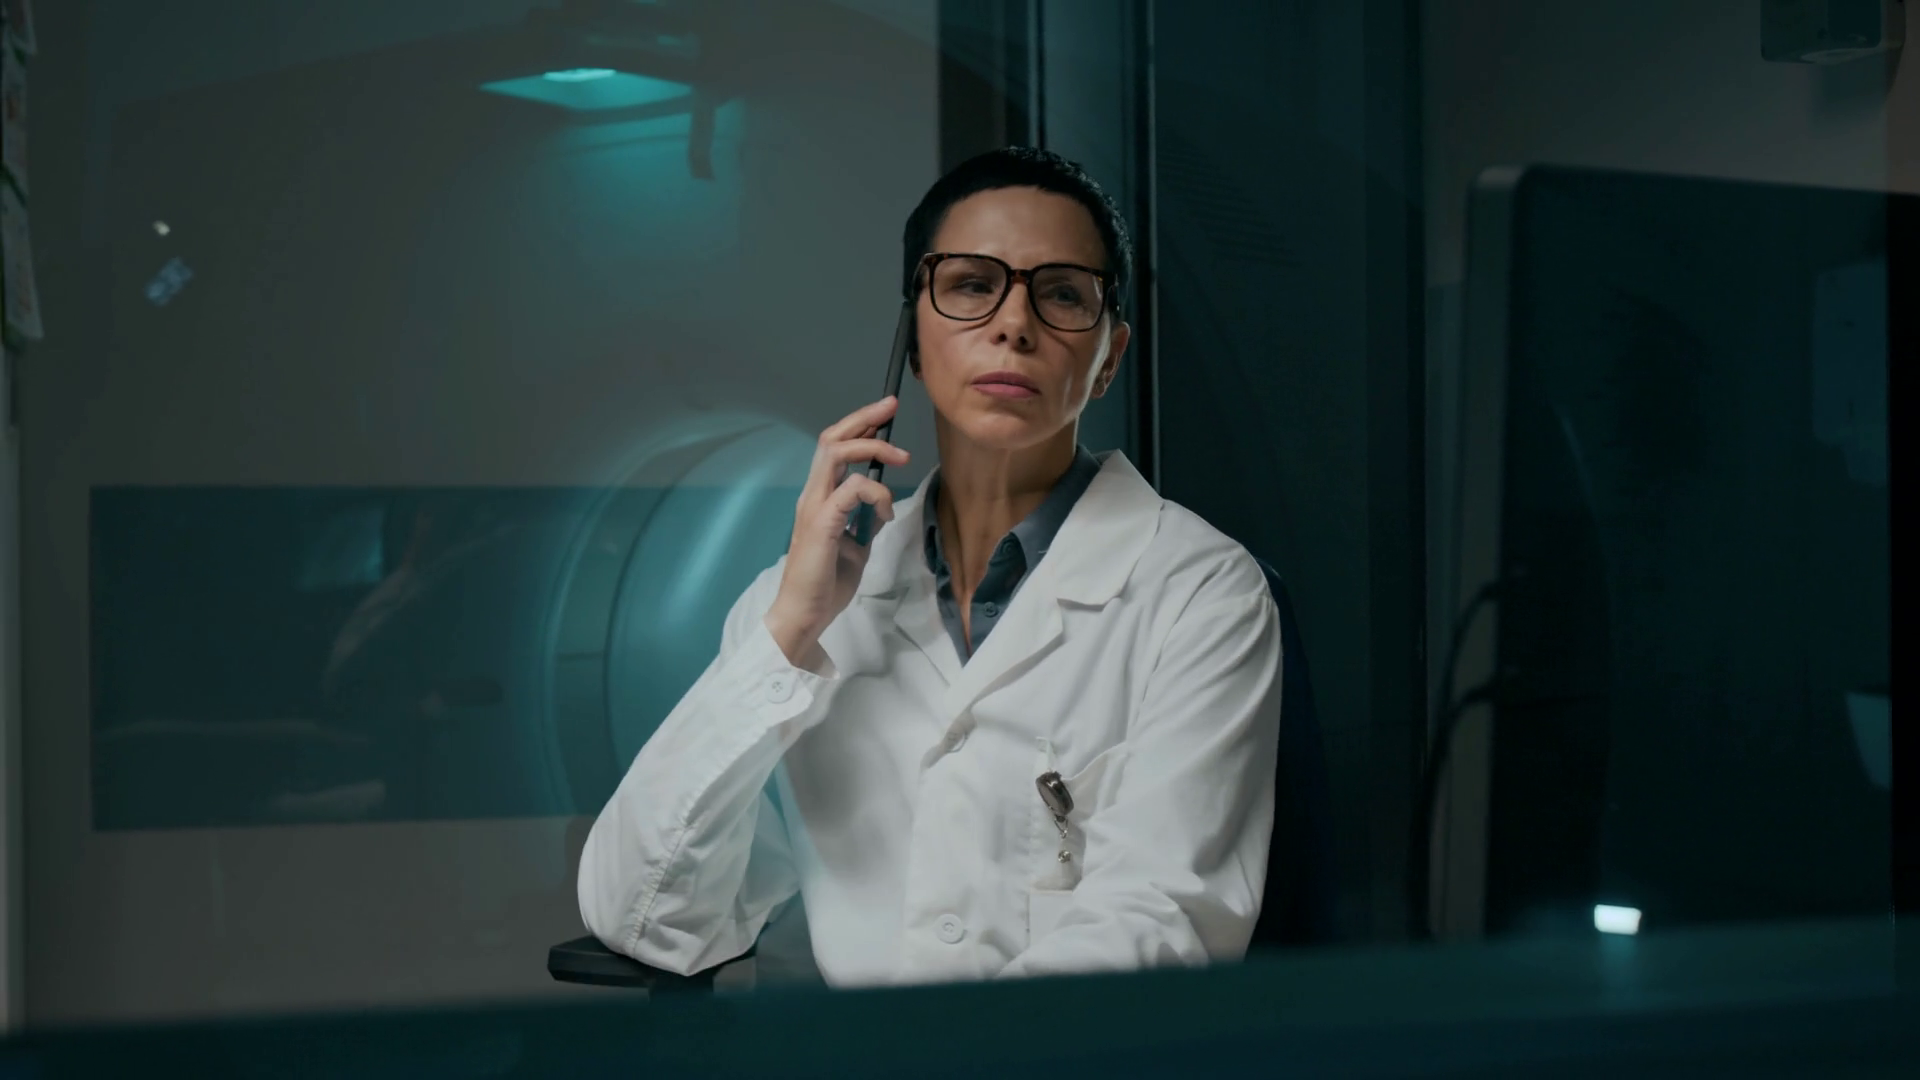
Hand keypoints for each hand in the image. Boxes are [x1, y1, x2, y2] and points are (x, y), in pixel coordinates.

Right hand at [764, 397, 909, 665]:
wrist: (804, 615)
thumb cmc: (825, 585)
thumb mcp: (854, 548)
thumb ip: (864, 525)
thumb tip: (881, 512)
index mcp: (819, 499)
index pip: (834, 449)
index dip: (859, 427)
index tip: (884, 416)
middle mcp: (813, 495)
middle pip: (831, 439)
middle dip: (863, 418)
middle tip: (889, 406)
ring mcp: (814, 506)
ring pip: (836, 453)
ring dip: (872, 447)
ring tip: (900, 456)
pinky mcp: (822, 522)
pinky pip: (852, 489)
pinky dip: (877, 493)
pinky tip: (886, 514)